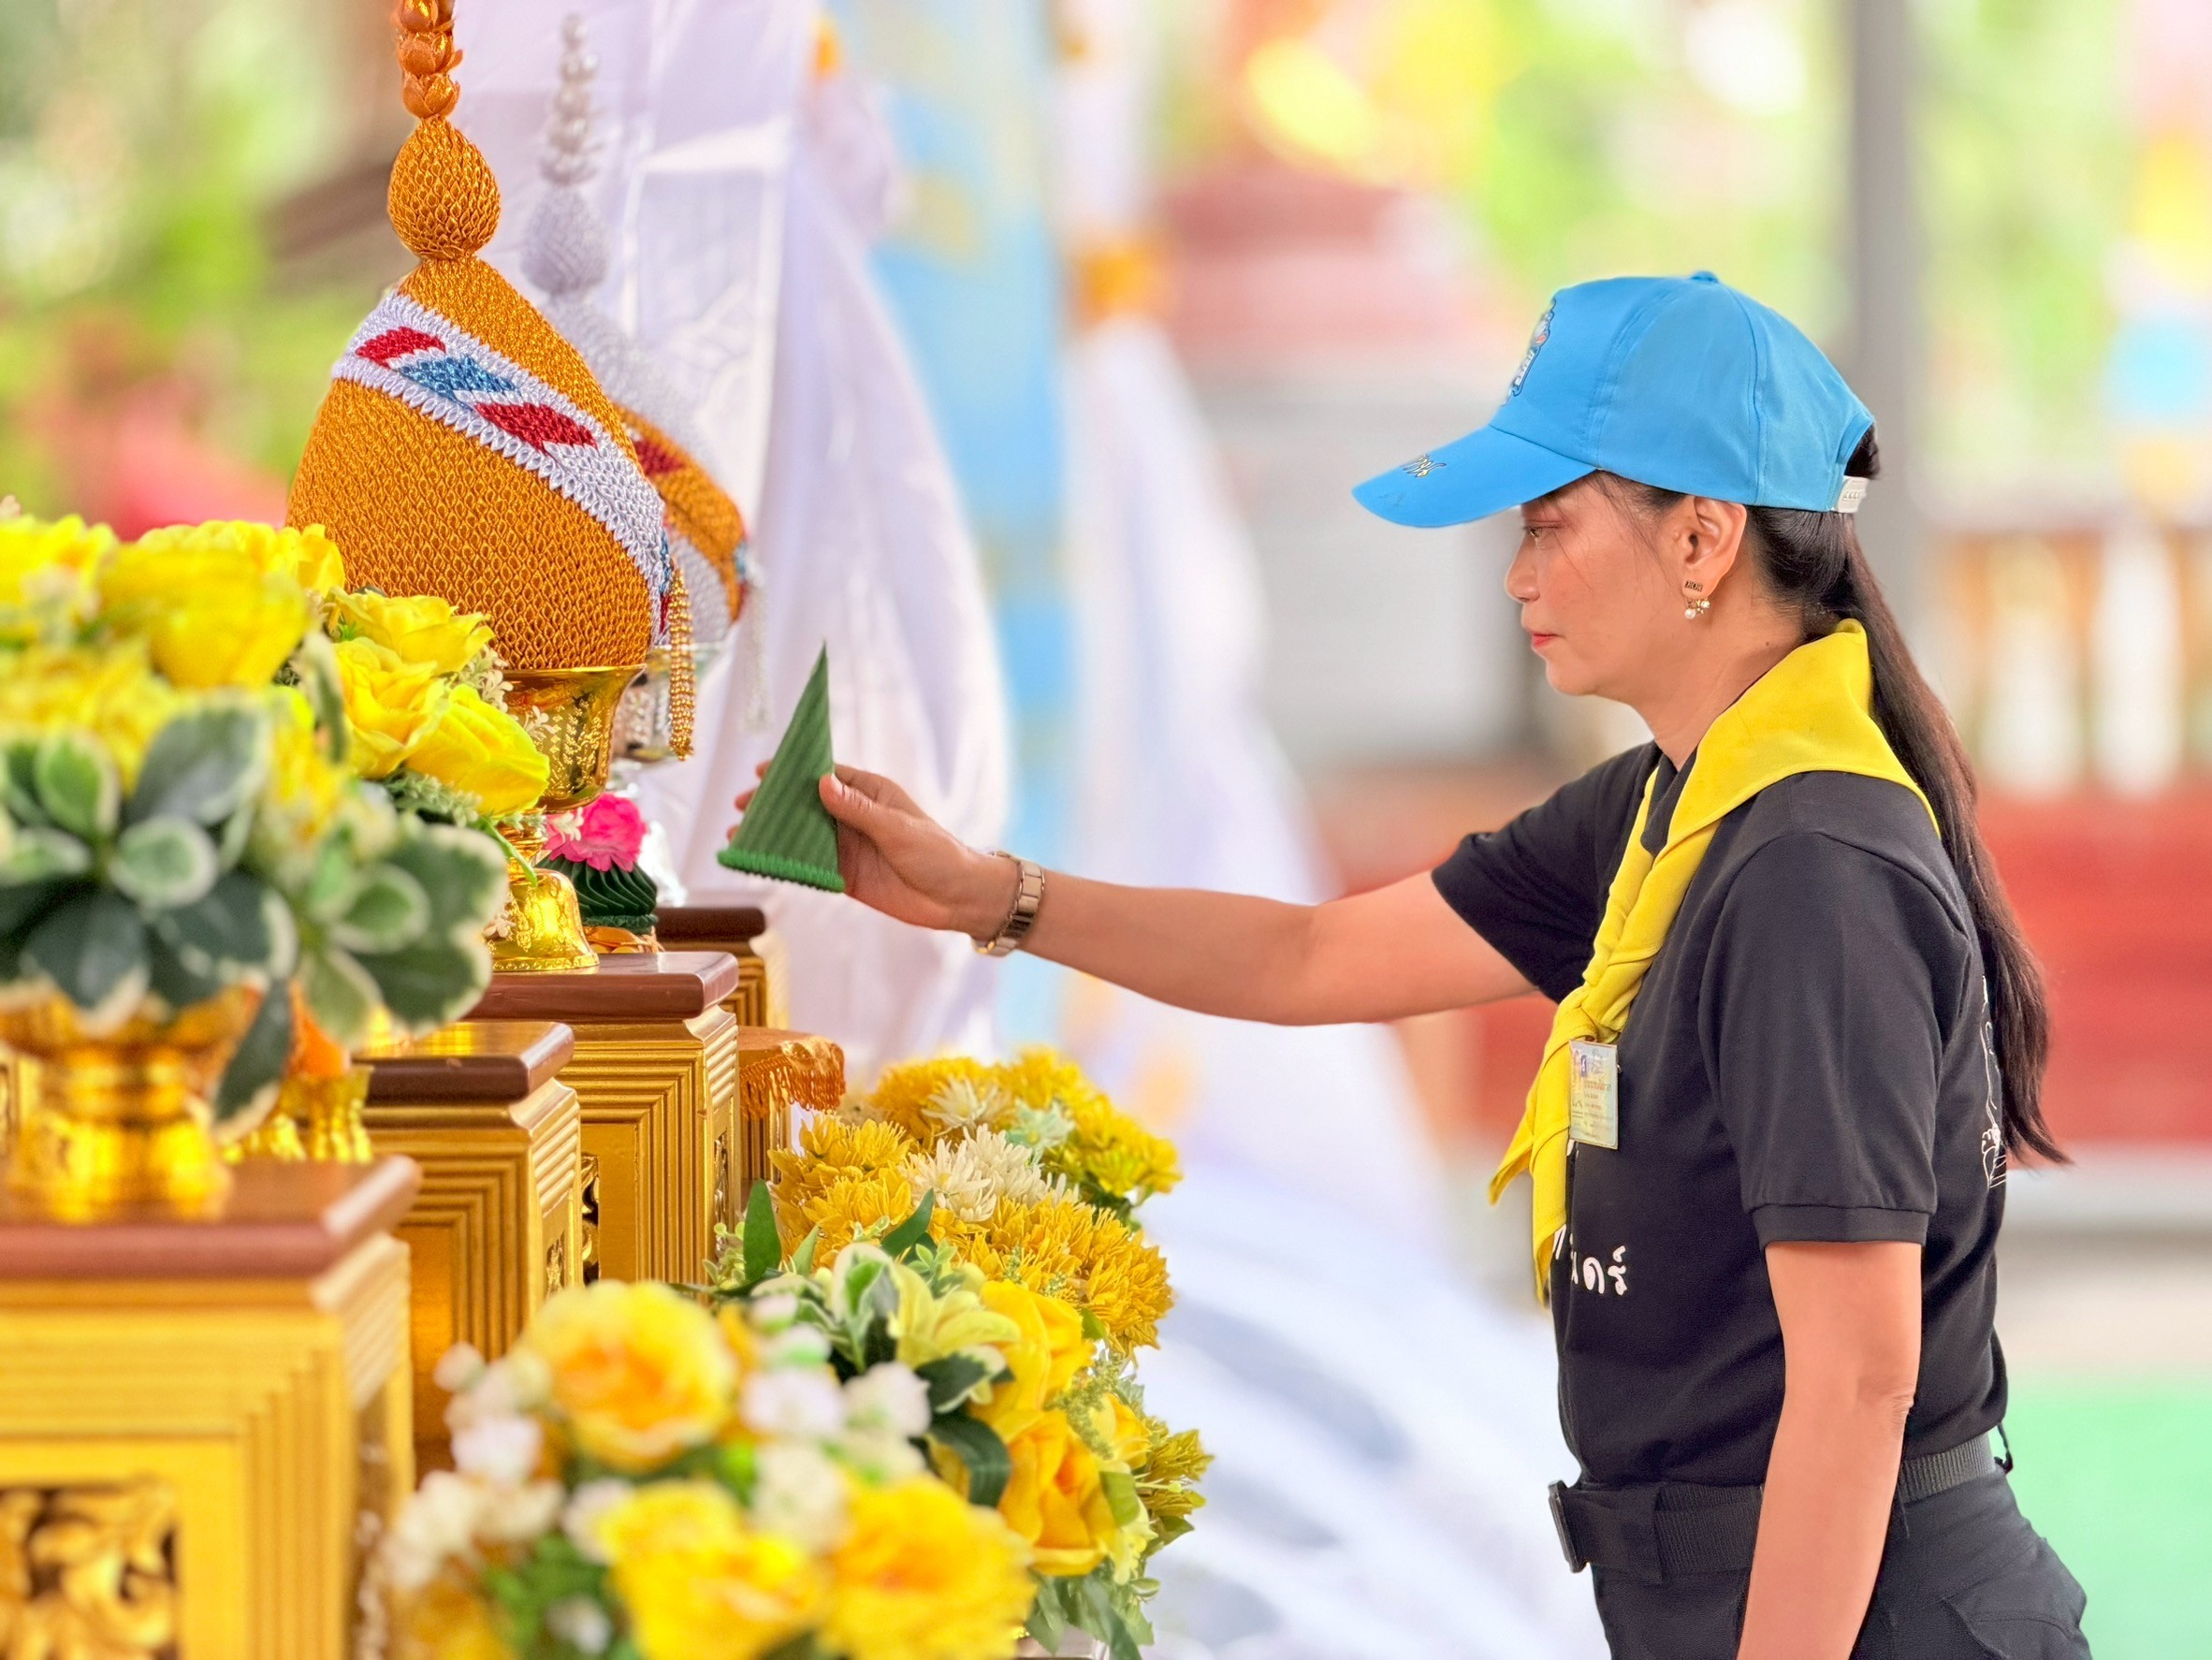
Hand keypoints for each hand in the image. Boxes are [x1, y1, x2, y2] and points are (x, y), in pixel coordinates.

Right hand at [731, 764, 1017, 938]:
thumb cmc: (937, 853)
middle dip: (775, 805)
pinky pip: (811, 866)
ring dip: (775, 836)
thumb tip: (822, 783)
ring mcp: (849, 847)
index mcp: (870, 794)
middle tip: (743, 806)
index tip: (762, 771)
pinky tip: (761, 862)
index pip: (826, 776)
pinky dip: (787, 864)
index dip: (794, 773)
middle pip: (807, 806)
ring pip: (803, 837)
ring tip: (740, 835)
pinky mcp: (846, 876)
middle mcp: (856, 817)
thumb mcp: (897, 828)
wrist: (957, 899)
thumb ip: (858, 810)